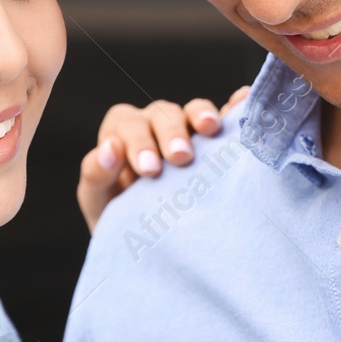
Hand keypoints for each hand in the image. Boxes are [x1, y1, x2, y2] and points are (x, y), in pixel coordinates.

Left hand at [77, 86, 249, 232]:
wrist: (149, 241)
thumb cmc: (118, 216)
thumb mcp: (98, 201)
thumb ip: (96, 175)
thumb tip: (110, 148)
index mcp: (122, 132)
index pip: (129, 124)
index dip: (139, 142)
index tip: (149, 169)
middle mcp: (154, 124)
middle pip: (164, 114)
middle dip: (172, 133)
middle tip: (181, 157)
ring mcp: (188, 130)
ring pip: (194, 110)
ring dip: (202, 116)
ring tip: (211, 128)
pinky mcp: (215, 141)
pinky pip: (226, 117)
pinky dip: (234, 107)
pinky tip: (244, 100)